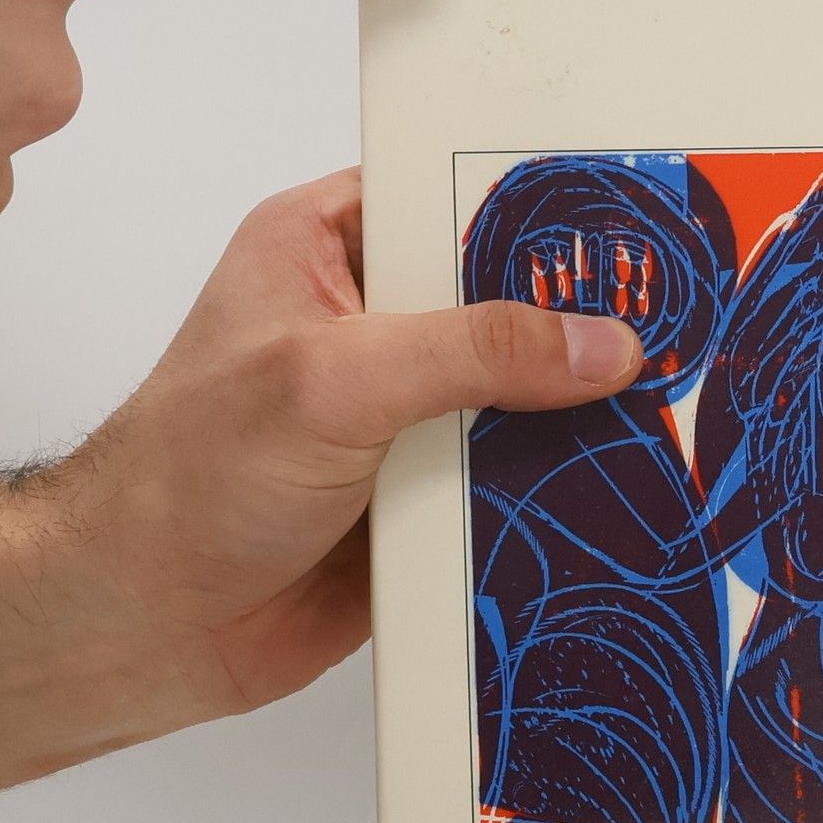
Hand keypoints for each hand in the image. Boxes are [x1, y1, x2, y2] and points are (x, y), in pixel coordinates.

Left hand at [0, 170, 642, 800]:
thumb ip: (476, 351)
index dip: (540, 203)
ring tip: (679, 397)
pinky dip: (561, 486)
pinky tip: (629, 482)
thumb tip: (603, 345)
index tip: (634, 212)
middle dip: (581, 318)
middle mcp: (374, 321)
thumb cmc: (182, 483)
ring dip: (578, 412)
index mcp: (326, 247)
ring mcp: (407, 411)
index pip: (455, 194)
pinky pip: (519, 475)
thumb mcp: (334, 381)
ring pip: (525, 394)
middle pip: (509, 298)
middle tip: (680, 315)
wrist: (142, 627)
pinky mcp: (431, 491)